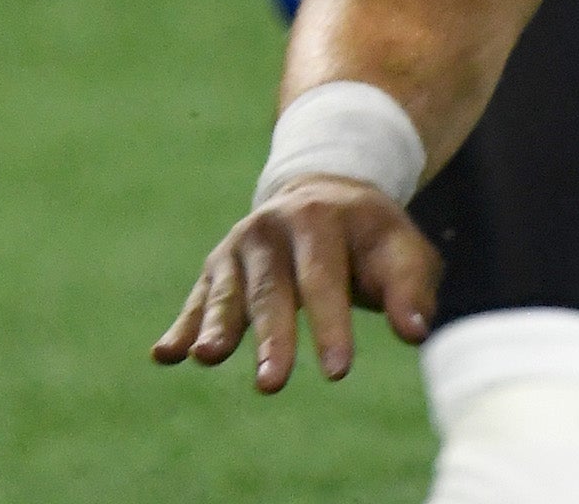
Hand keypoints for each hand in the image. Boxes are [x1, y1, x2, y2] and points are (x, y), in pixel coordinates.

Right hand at [153, 176, 439, 390]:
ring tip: (206, 358)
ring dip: (215, 327)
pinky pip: (197, 299)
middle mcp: (270, 227)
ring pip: (227, 293)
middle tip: (272, 384)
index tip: (338, 373)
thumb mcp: (402, 250)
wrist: (323, 194)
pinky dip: (181, 327)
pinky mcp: (218, 267)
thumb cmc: (372, 238)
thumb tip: (415, 332)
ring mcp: (238, 246)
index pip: (323, 277)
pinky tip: (164, 355)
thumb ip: (411, 289)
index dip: (330, 325)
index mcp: (318, 218)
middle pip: (270, 289)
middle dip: (271, 338)